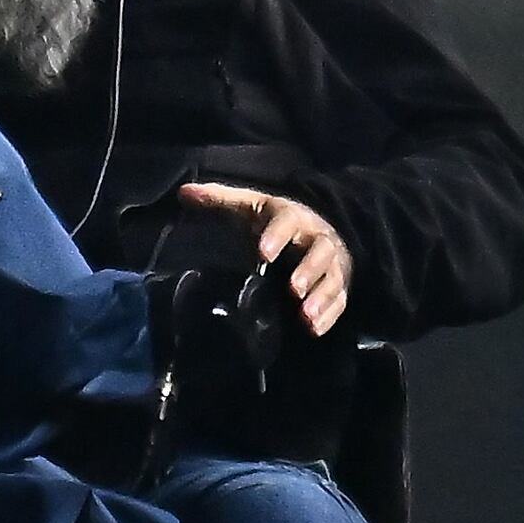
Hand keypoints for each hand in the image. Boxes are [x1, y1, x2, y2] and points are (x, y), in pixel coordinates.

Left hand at [179, 180, 346, 337]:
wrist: (321, 229)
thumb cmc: (277, 222)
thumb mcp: (250, 206)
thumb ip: (220, 200)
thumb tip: (184, 193)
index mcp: (293, 218)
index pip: (287, 223)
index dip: (277, 236)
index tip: (263, 252)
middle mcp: (317, 239)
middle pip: (319, 252)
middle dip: (308, 270)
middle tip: (293, 289)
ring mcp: (331, 264)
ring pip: (332, 279)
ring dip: (321, 298)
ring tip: (306, 316)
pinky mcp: (339, 285)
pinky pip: (340, 300)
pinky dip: (329, 315)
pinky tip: (315, 329)